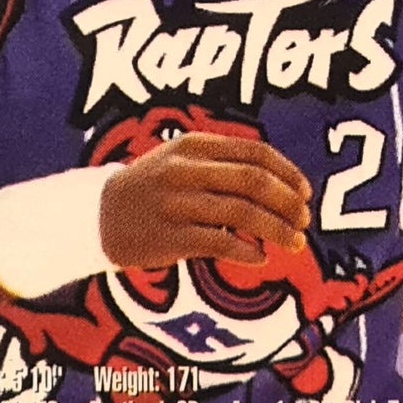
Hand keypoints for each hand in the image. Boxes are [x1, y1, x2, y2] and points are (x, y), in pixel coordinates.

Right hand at [99, 132, 311, 268]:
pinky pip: (220, 243)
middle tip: (304, 220)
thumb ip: (224, 161)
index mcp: (194, 145)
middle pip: (254, 181)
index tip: (306, 192)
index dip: (288, 173)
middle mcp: (186, 170)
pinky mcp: (169, 237)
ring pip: (243, 213)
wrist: (96, 215)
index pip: (256, 153)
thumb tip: (282, 180)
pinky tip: (260, 257)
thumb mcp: (181, 158)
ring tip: (295, 243)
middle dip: (288, 202)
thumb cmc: (151, 187)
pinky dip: (247, 251)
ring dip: (277, 230)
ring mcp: (176, 203)